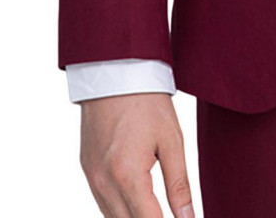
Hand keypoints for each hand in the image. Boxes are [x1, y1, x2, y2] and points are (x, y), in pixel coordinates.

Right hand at [79, 93, 193, 217]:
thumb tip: (189, 217)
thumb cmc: (148, 103)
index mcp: (127, 175)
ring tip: (157, 209)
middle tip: (175, 214)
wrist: (115, 73)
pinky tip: (138, 204)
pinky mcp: (86, 170)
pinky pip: (103, 204)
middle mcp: (103, 183)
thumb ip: (179, 184)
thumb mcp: (172, 141)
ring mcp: (91, 178)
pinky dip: (121, 210)